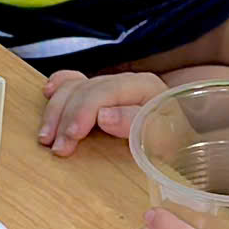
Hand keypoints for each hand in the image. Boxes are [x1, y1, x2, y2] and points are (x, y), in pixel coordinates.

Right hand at [38, 70, 165, 154]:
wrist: (182, 141)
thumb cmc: (172, 142)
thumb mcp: (162, 138)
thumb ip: (134, 124)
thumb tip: (102, 116)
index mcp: (143, 87)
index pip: (104, 92)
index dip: (82, 112)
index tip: (70, 137)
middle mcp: (124, 81)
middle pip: (84, 90)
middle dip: (65, 118)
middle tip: (56, 148)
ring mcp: (110, 85)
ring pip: (73, 86)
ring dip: (55, 111)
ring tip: (46, 137)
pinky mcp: (100, 92)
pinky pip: (73, 81)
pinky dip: (58, 86)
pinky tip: (47, 93)